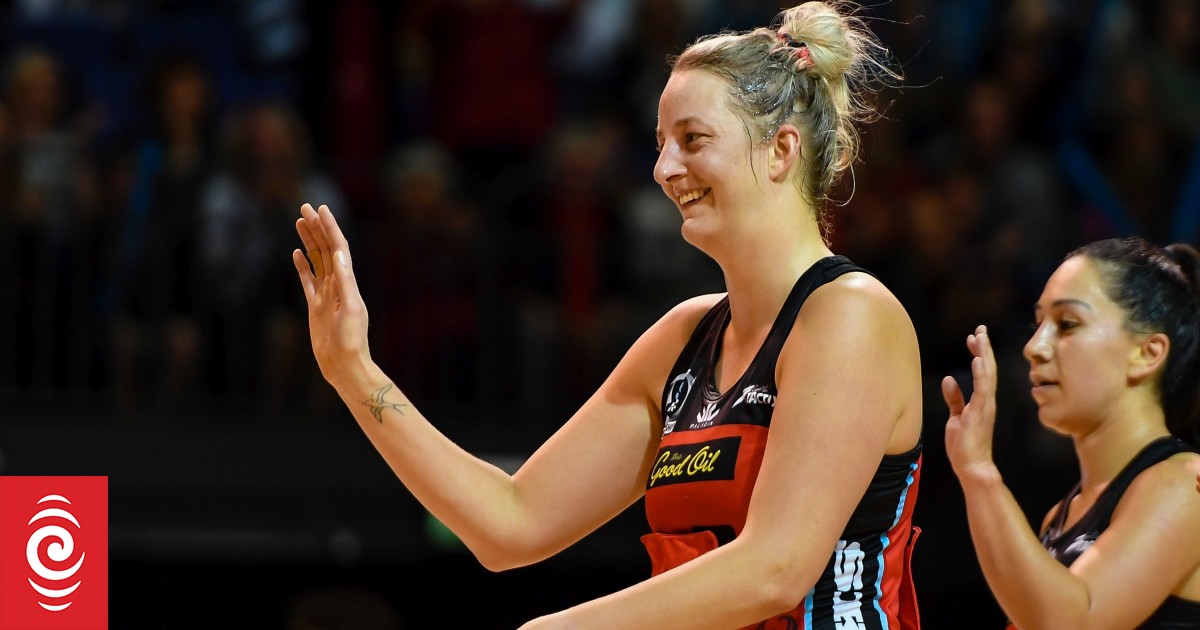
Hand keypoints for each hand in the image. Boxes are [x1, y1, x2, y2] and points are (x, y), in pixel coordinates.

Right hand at [292, 203, 370, 385]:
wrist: (344, 366)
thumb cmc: (351, 340)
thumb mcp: (351, 309)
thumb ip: (345, 281)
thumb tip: (339, 254)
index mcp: (348, 282)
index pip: (338, 248)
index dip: (330, 228)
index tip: (320, 209)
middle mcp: (338, 285)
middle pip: (326, 249)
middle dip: (316, 228)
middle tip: (304, 207)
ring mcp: (326, 295)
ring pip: (316, 261)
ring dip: (309, 241)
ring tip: (299, 222)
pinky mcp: (315, 307)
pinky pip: (308, 281)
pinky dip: (302, 266)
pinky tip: (296, 253)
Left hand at [941, 325, 998, 480]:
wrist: (972, 466)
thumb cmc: (964, 445)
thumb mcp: (955, 417)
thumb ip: (954, 399)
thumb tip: (949, 380)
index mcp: (982, 401)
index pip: (982, 372)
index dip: (979, 353)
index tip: (973, 338)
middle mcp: (987, 401)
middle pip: (987, 368)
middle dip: (984, 348)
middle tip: (980, 329)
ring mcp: (986, 406)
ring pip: (987, 375)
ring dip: (984, 355)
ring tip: (980, 337)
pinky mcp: (980, 413)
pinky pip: (983, 390)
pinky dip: (981, 374)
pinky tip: (978, 360)